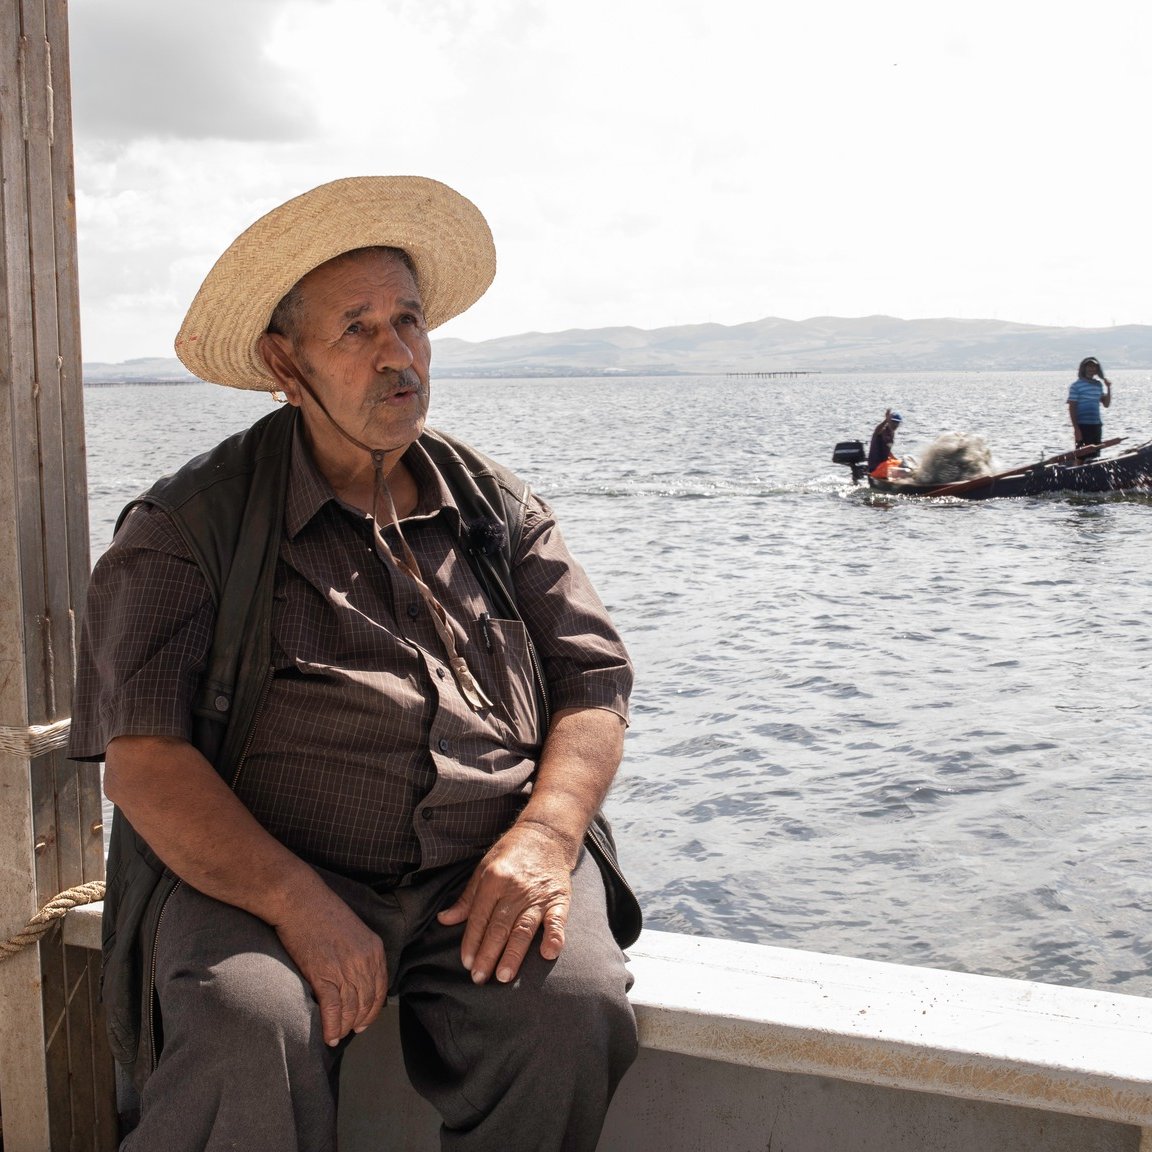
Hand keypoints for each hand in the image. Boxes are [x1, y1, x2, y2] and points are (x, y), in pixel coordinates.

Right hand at [270, 880, 387, 1046]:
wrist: (300, 901)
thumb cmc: (322, 911)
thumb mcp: (354, 930)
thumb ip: (360, 953)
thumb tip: (357, 978)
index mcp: (374, 949)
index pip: (381, 988)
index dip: (373, 1009)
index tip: (365, 1020)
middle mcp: (364, 961)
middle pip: (367, 1002)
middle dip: (360, 1021)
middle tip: (351, 1031)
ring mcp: (345, 970)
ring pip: (351, 1009)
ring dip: (344, 1027)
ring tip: (337, 1036)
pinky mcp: (323, 976)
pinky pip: (333, 1010)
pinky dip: (331, 1027)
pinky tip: (329, 1036)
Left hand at [437, 821, 574, 984]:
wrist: (546, 835)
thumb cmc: (511, 853)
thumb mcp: (483, 868)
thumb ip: (467, 898)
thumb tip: (444, 920)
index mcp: (494, 880)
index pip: (479, 917)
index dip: (472, 941)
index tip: (466, 963)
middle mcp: (515, 888)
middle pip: (499, 926)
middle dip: (488, 955)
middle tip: (479, 978)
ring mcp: (538, 894)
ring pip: (523, 928)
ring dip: (514, 954)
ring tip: (504, 976)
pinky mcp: (559, 898)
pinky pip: (557, 920)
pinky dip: (554, 936)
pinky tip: (548, 953)